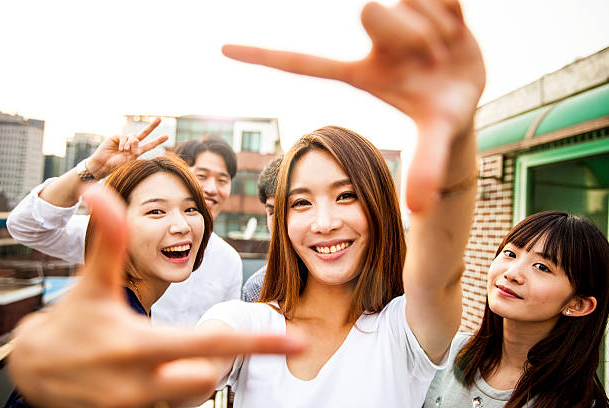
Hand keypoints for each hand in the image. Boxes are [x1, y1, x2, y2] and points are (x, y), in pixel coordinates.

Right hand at [7, 185, 303, 407]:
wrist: (33, 370)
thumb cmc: (71, 321)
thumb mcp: (90, 282)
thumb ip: (108, 238)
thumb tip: (101, 190)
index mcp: (136, 345)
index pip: (210, 343)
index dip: (257, 342)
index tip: (299, 344)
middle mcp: (139, 385)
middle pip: (208, 374)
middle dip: (216, 356)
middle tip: (197, 338)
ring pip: (194, 391)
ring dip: (194, 368)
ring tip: (163, 350)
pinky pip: (175, 405)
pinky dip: (176, 384)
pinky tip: (153, 368)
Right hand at [86, 118, 168, 179]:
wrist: (103, 164)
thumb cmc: (116, 165)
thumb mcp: (129, 159)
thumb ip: (135, 150)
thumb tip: (136, 139)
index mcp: (137, 151)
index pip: (150, 145)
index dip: (158, 141)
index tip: (167, 136)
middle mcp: (132, 144)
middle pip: (144, 133)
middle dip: (152, 126)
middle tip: (160, 119)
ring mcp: (125, 140)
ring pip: (133, 136)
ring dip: (130, 144)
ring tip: (124, 151)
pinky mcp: (117, 137)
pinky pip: (124, 137)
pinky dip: (123, 143)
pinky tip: (120, 149)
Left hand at [222, 0, 484, 211]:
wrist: (469, 86)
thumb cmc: (444, 114)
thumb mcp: (437, 138)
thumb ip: (427, 167)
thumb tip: (419, 209)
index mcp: (360, 74)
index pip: (303, 62)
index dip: (264, 54)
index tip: (221, 50)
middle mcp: (370, 43)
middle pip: (371, 11)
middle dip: (409, 32)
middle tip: (434, 58)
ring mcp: (394, 16)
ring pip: (408, 0)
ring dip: (437, 29)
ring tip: (445, 50)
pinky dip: (452, 11)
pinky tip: (453, 28)